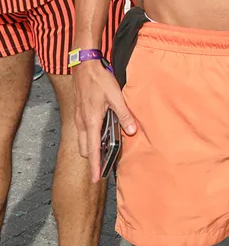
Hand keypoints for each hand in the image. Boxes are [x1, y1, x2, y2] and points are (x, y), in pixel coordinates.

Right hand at [73, 59, 136, 181]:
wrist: (85, 67)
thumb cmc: (100, 80)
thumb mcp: (116, 97)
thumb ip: (124, 115)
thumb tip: (132, 131)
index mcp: (91, 122)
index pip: (92, 150)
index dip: (95, 166)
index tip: (96, 179)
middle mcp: (82, 123)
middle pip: (85, 149)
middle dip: (93, 159)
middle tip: (104, 165)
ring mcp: (78, 119)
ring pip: (83, 141)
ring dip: (91, 148)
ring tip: (105, 151)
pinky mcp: (79, 114)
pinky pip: (83, 132)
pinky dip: (90, 138)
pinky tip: (102, 133)